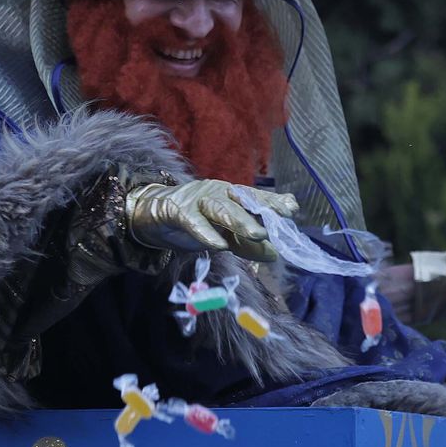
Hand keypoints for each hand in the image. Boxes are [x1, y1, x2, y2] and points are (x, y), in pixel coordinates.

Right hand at [125, 180, 297, 261]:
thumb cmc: (193, 223)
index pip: (256, 198)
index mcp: (230, 196)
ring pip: (220, 208)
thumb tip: (274, 254)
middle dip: (261, 212)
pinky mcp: (177, 209)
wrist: (153, 214)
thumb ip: (246, 244)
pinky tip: (218, 245)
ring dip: (239, 220)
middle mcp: (217, 192)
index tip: (292, 209)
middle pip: (241, 201)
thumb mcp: (223, 236)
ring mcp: (197, 198)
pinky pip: (193, 221)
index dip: (273, 202)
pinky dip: (206, 233)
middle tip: (277, 227)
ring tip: (257, 234)